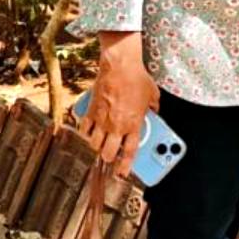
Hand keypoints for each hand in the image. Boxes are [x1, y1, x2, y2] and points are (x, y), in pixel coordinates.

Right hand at [78, 31, 159, 178]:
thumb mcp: (153, 95)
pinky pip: (84, 128)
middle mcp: (116, 126)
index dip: (124, 166)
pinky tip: (88, 130)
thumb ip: (154, 107)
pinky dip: (85, 132)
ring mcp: (102, 119)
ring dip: (96, 146)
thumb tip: (155, 111)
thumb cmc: (137, 78)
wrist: (119, 65)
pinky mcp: (91, 110)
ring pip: (94, 144)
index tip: (122, 173)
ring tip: (100, 142)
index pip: (129, 152)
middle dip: (108, 158)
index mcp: (133, 125)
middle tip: (110, 155)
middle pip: (108, 153)